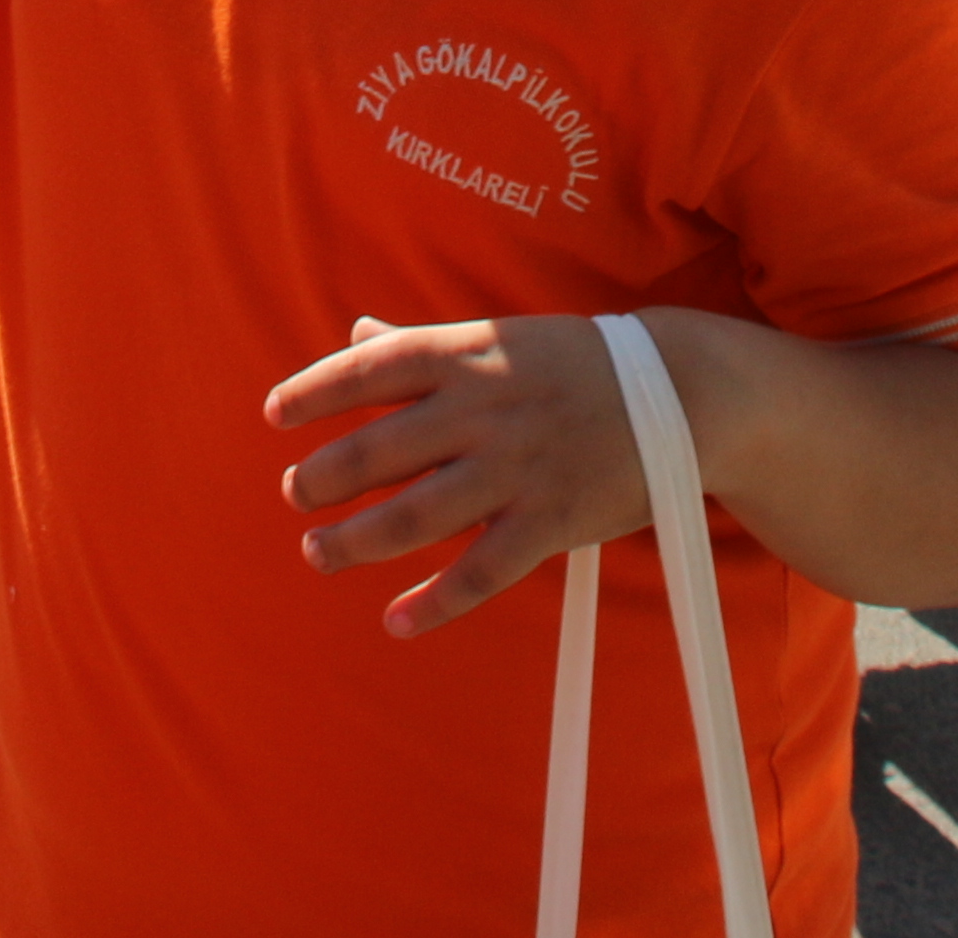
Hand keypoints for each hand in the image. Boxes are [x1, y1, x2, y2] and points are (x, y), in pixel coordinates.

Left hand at [265, 313, 648, 639]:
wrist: (682, 391)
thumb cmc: (575, 363)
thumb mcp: (499, 337)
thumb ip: (424, 343)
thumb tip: (356, 334)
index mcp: (469, 354)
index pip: (371, 369)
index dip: (315, 392)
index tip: (275, 415)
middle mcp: (484, 410)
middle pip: (379, 449)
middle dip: (324, 478)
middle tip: (295, 495)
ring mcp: (517, 468)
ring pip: (416, 516)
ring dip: (356, 541)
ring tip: (317, 553)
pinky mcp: (551, 521)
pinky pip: (481, 572)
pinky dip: (435, 602)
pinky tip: (397, 622)